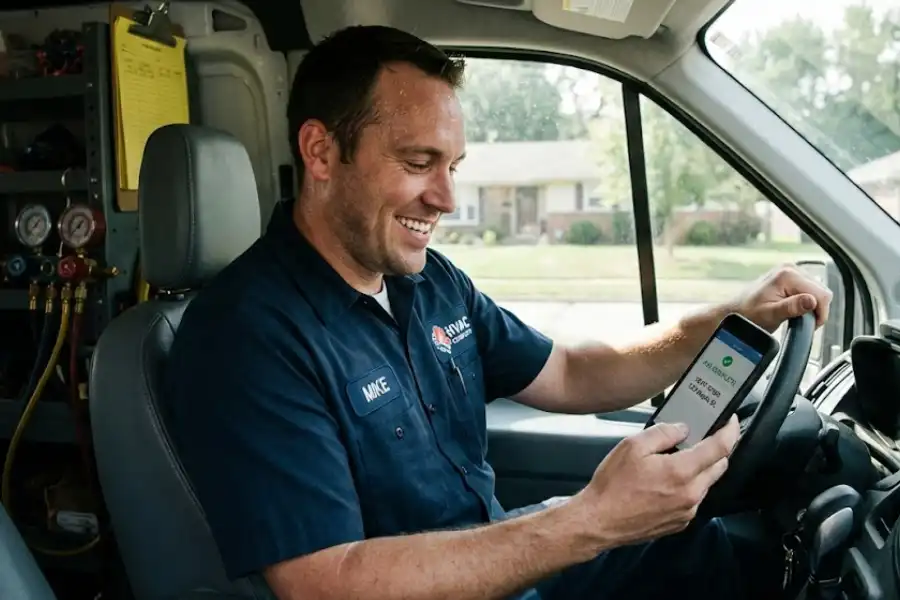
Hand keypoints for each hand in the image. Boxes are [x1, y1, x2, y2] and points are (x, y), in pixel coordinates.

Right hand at [571, 416, 739, 548]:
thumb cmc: (612, 485)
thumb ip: (663, 433)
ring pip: (707, 483)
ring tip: (676, 459)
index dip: (730, 430)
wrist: (599, 521)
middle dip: (717, 449)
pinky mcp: (680, 522)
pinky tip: (667, 481)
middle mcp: (691, 494)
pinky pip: (694, 499)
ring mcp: (687, 511)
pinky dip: (688, 486)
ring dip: (700, 468)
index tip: (732, 421)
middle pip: (719, 466)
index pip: (720, 448)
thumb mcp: (632, 446)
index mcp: (681, 472)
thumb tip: (682, 429)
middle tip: (703, 436)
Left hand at [730, 264, 832, 331]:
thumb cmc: (749, 314)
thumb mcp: (771, 314)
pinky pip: (810, 289)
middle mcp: (790, 268)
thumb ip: (791, 307)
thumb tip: (811, 301)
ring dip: (812, 306)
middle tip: (801, 321)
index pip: (821, 294)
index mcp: (787, 275)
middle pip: (822, 291)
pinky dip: (807, 301)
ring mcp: (790, 270)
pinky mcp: (790, 276)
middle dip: (816, 309)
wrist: (736, 311)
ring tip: (796, 315)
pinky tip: (795, 308)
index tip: (811, 325)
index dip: (820, 313)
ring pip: (818, 291)